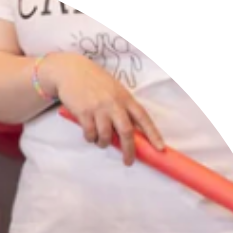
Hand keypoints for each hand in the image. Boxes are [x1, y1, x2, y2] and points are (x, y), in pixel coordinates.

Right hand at [39, 52, 164, 165]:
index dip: (153, 134)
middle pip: (126, 131)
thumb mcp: (114, 91)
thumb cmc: (95, 82)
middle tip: (128, 161)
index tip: (160, 148)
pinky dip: (90, 138)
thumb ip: (121, 108)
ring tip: (100, 142)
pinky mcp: (84, 113)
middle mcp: (114, 103)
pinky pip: (90, 134)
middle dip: (128, 150)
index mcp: (126, 98)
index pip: (143, 118)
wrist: (72, 71)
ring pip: (105, 136)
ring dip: (103, 143)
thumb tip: (126, 133)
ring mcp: (99, 108)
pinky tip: (88, 133)